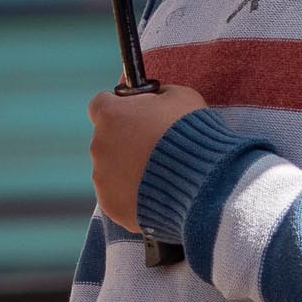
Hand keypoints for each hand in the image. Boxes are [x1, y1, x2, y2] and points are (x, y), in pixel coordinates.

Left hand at [88, 82, 205, 232]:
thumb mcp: (181, 97)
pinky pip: (120, 198)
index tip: (135, 115)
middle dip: (127, 143)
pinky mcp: (111, 206)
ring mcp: (102, 179)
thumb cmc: (192, 133)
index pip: (100, 104)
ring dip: (131, 171)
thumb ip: (159, 96)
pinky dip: (135, 196)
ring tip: (163, 176)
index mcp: (111, 115)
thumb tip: (156, 98)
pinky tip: (160, 195)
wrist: (201, 180)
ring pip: (112, 171)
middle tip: (156, 149)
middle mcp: (99, 145)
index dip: (119, 108)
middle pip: (107, 140)